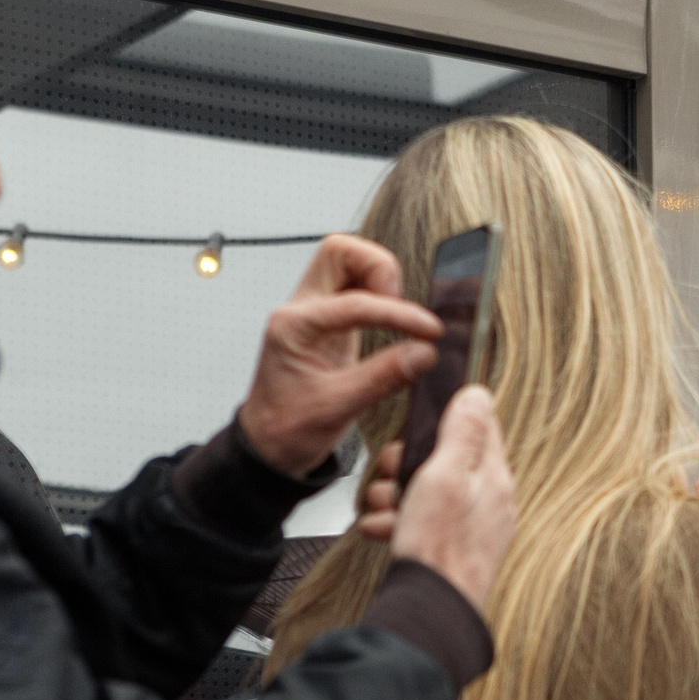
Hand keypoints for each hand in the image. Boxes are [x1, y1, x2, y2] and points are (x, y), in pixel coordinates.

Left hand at [236, 235, 442, 477]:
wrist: (268, 447)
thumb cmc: (288, 430)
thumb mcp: (338, 409)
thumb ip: (384, 377)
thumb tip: (425, 353)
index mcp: (293, 327)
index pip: (355, 303)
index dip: (399, 315)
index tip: (429, 332)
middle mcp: (299, 310)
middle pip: (339, 252)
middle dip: (378, 268)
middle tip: (400, 304)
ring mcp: (313, 312)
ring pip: (346, 263)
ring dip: (379, 278)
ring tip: (398, 315)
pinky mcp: (327, 323)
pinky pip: (354, 288)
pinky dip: (379, 297)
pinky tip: (393, 322)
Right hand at [355, 388, 512, 613]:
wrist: (429, 610)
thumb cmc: (439, 548)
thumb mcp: (446, 475)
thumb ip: (463, 433)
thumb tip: (479, 394)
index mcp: (493, 477)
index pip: (479, 426)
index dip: (443, 421)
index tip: (417, 430)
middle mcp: (487, 501)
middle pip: (444, 459)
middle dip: (407, 464)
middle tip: (392, 476)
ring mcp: (469, 527)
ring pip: (425, 492)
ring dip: (395, 495)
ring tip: (384, 509)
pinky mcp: (449, 549)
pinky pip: (420, 523)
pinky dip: (397, 523)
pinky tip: (383, 531)